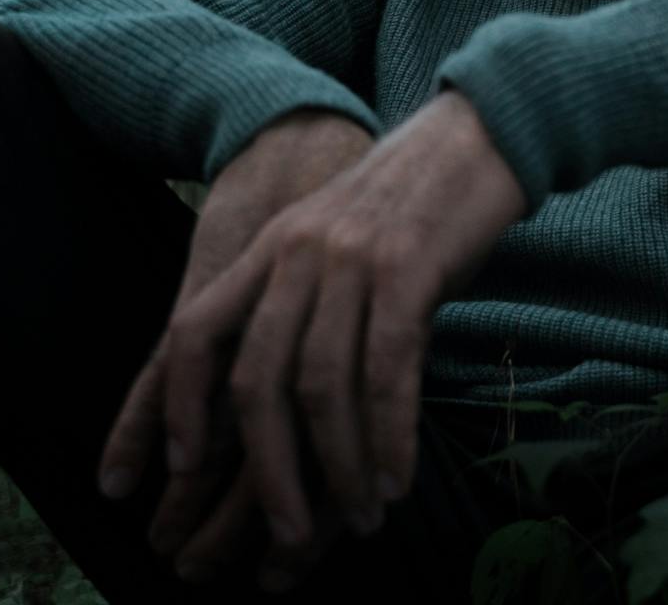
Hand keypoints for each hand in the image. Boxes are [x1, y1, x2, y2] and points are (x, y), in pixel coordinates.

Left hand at [133, 91, 526, 589]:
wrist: (485, 131)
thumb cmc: (421, 200)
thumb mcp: (341, 237)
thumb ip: (309, 298)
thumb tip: (295, 394)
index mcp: (272, 246)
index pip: (195, 332)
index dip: (182, 407)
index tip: (185, 469)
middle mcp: (298, 253)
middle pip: (257, 379)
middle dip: (269, 471)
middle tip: (289, 536)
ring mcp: (351, 260)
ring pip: (322, 386)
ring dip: (340, 467)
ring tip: (361, 518)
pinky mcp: (408, 270)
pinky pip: (386, 372)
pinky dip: (388, 435)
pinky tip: (397, 477)